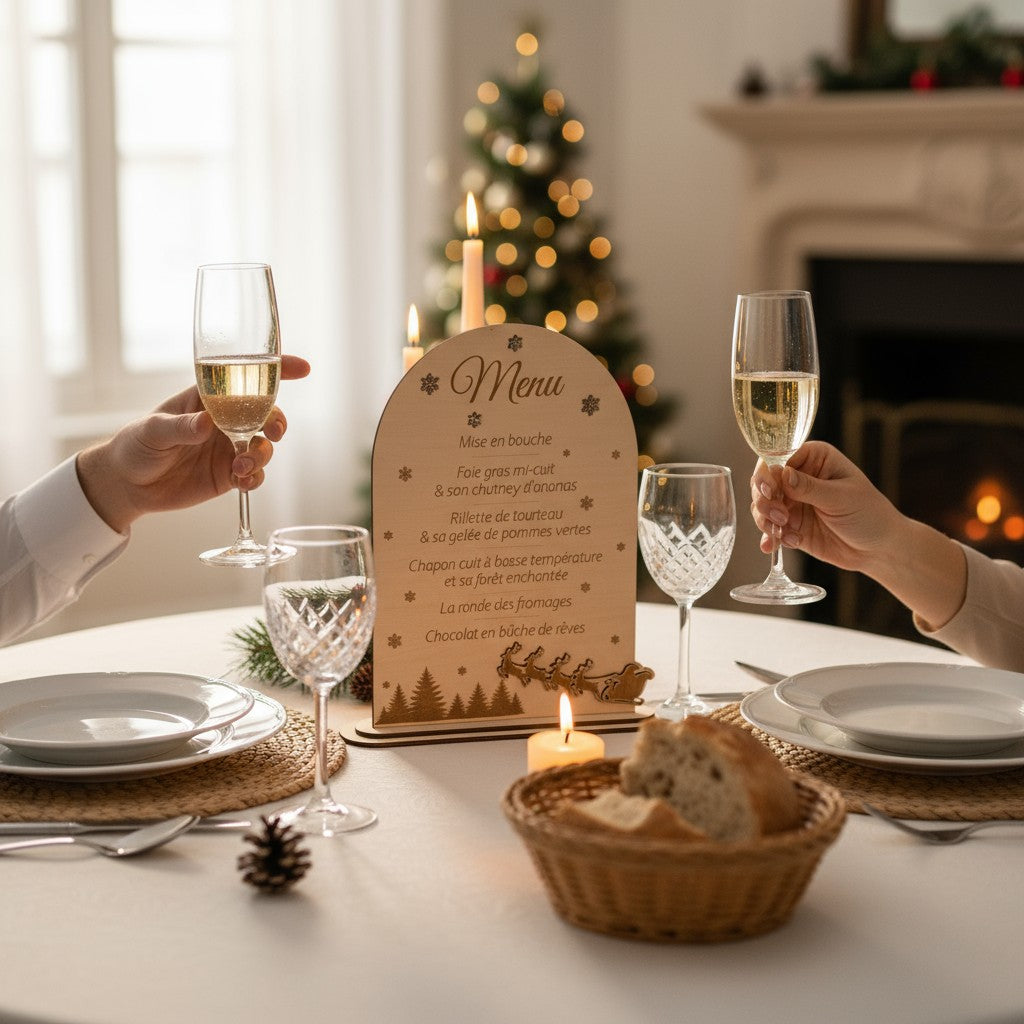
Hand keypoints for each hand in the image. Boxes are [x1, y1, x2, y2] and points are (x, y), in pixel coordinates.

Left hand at [77, 354, 310, 532]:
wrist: (127, 485)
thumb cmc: (135, 445)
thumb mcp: (152, 430)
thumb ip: (181, 426)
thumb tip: (206, 423)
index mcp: (208, 397)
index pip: (246, 377)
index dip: (277, 370)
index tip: (301, 369)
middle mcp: (224, 421)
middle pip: (266, 413)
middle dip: (276, 421)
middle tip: (272, 432)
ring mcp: (229, 448)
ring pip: (264, 446)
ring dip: (262, 454)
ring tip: (241, 466)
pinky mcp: (228, 475)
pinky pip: (255, 474)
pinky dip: (255, 478)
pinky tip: (241, 481)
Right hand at [749, 440, 965, 628]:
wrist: (879, 549)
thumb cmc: (869, 514)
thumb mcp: (841, 498)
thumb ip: (809, 487)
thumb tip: (782, 474)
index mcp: (815, 458)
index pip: (779, 457)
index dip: (768, 473)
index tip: (769, 491)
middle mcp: (799, 477)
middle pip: (765, 482)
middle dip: (765, 500)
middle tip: (778, 516)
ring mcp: (793, 502)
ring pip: (762, 506)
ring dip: (766, 520)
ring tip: (783, 532)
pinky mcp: (790, 525)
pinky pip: (770, 528)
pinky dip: (770, 537)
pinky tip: (774, 545)